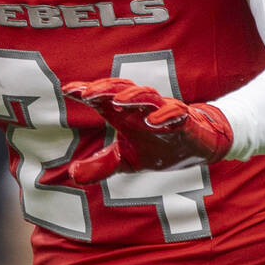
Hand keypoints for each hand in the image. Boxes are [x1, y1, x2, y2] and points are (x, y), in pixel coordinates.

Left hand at [62, 78, 233, 182]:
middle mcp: (141, 109)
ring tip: (118, 100)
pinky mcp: (185, 121)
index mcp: (125, 115)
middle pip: (122, 91)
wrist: (197, 147)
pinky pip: (176, 113)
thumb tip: (73, 174)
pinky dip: (165, 115)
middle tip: (87, 93)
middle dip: (105, 90)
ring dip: (133, 96)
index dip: (86, 92)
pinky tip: (152, 121)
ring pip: (148, 96)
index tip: (67, 89)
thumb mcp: (126, 161)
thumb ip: (101, 166)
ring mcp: (163, 112)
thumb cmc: (158, 146)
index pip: (102, 99)